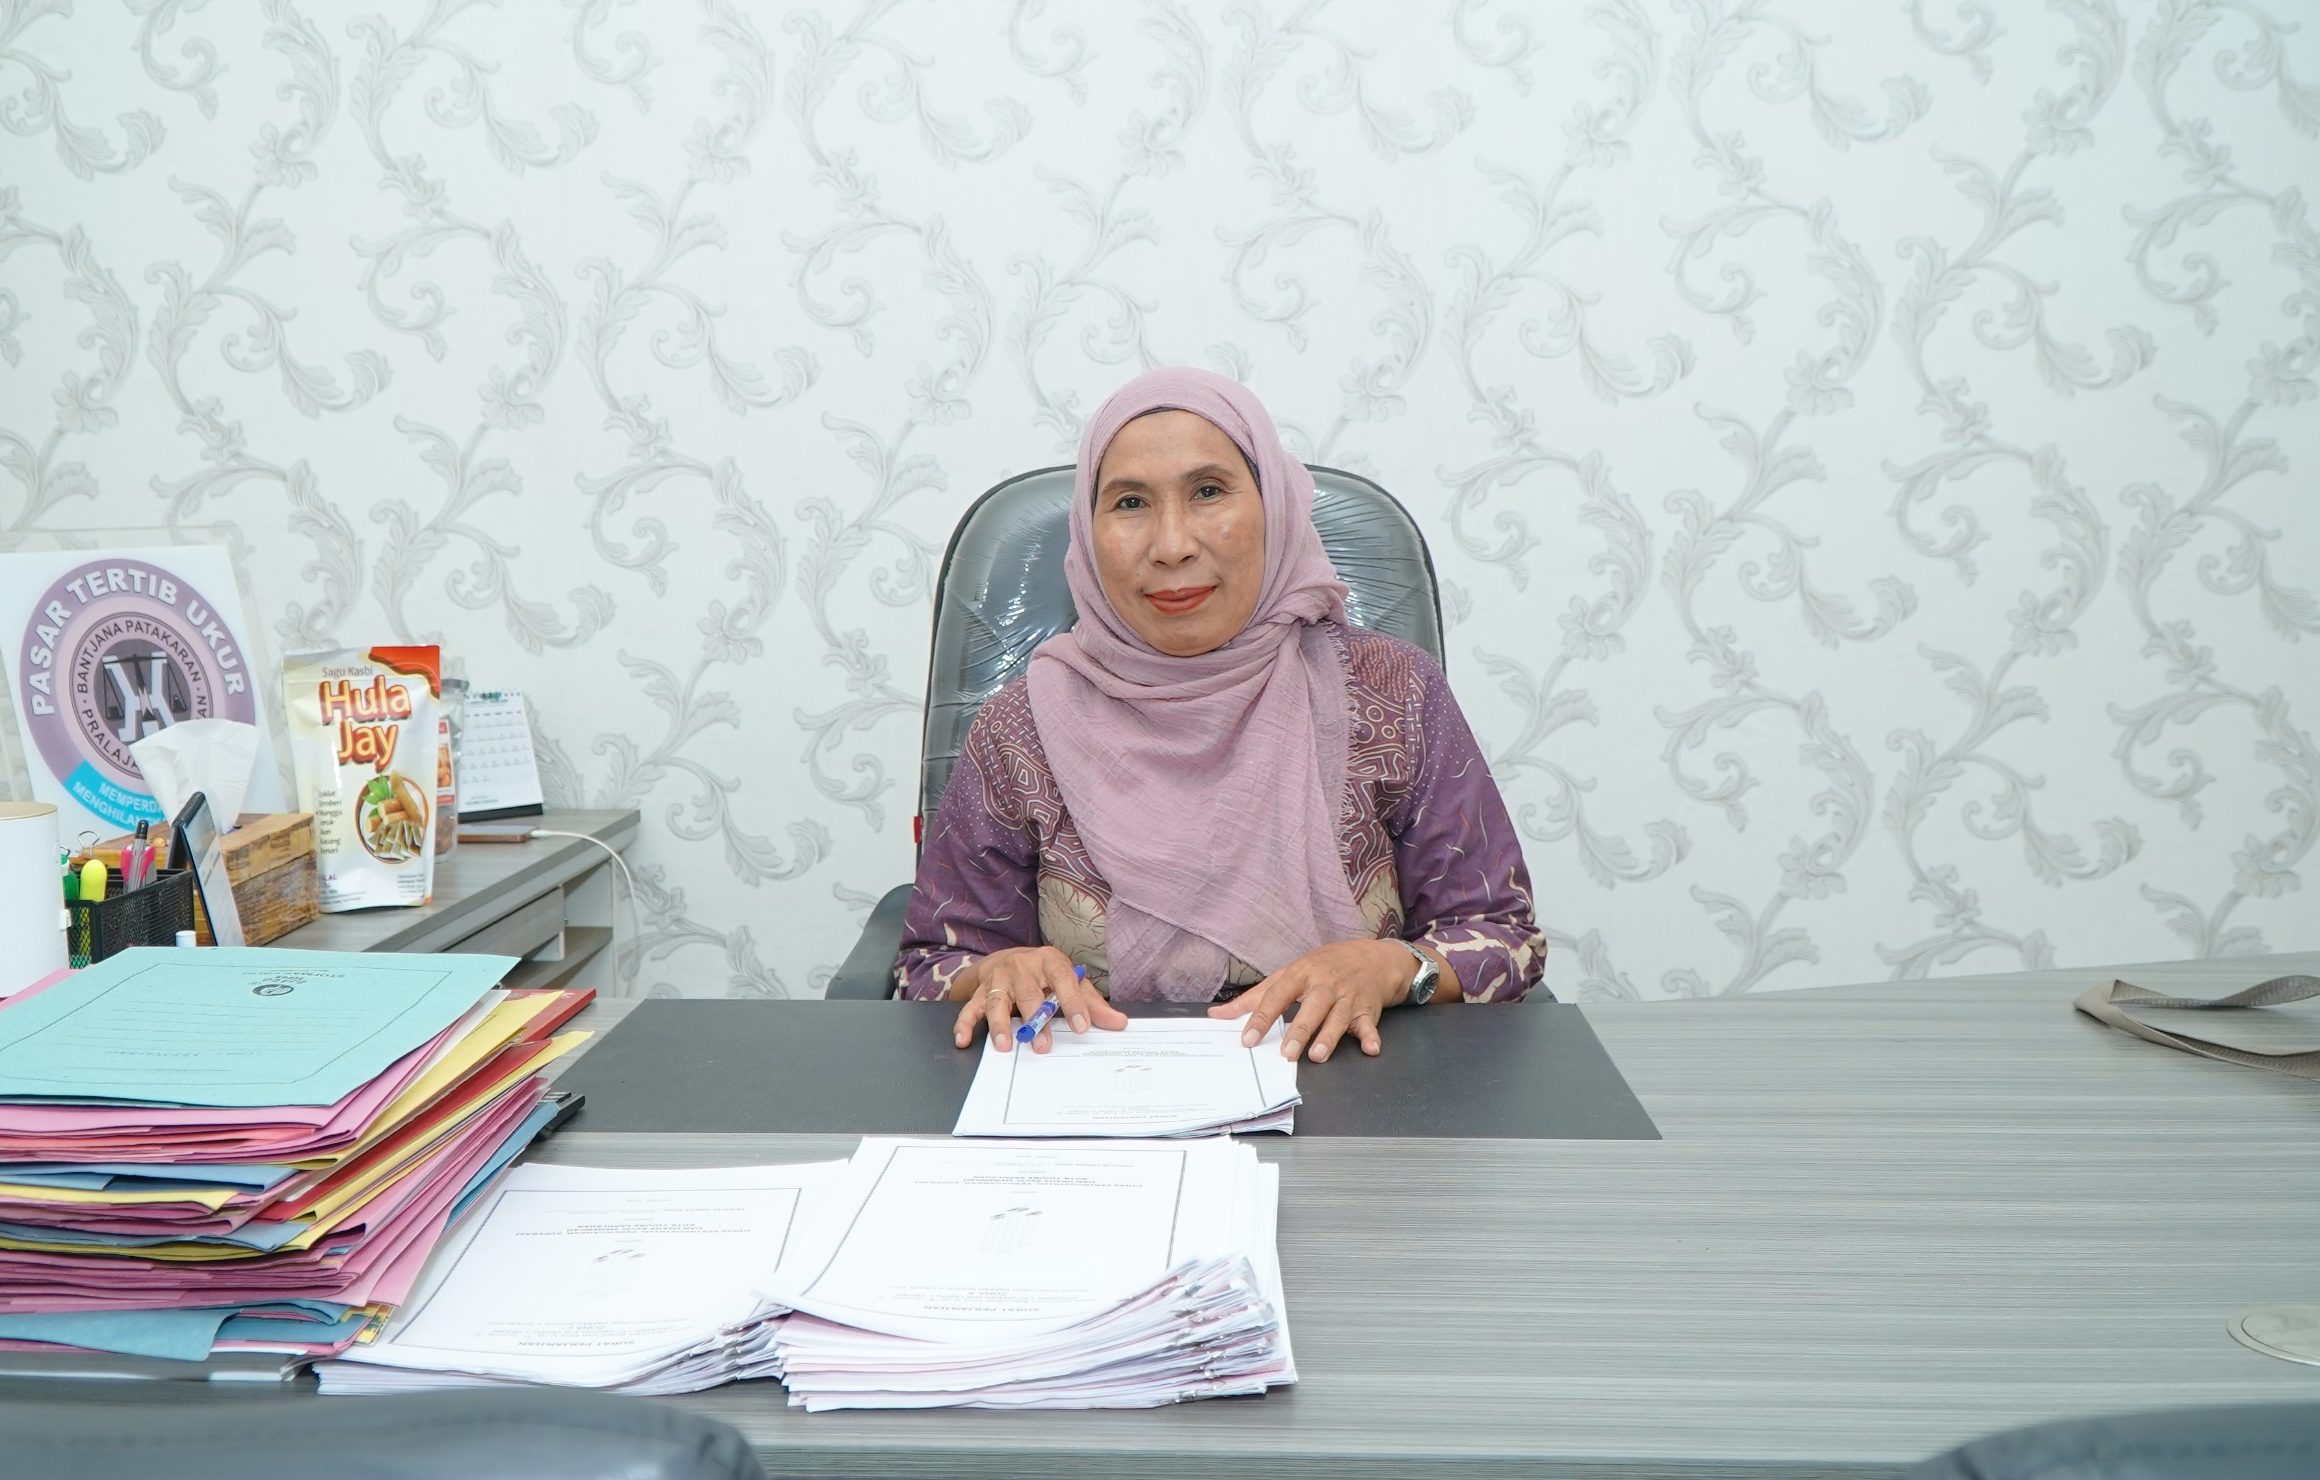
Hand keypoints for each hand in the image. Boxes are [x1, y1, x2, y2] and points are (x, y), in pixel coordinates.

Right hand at [951, 946, 1126, 1051]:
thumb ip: (1092, 1003)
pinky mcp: (980, 992)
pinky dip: (964, 1024)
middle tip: (1042, 1045)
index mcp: (1049, 961)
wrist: (1006, 958)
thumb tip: (1119, 1023)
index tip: (1082, 1026)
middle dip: (1035, 1020)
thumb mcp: (1071, 981)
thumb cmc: (1045, 974)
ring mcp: (999, 980)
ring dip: (1000, 1025)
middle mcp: (1022, 967)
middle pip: (1029, 994)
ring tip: (1005, 1045)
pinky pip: (970, 1009)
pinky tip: (964, 1040)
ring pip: (997, 1002)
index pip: (1064, 980)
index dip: (1073, 1002)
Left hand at [1206, 938, 1414, 1062]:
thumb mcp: (1287, 975)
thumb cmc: (1321, 968)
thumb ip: (1254, 998)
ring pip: (1338, 1017)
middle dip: (1299, 1030)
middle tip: (1286, 1054)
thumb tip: (1217, 1015)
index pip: (1278, 996)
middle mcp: (1325, 985)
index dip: (1262, 1017)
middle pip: (1312, 1007)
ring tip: (1317, 1056)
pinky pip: (1369, 1024)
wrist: (1370, 958)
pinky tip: (1371, 1048)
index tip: (1248, 1038)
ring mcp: (1348, 997)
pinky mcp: (1367, 1009)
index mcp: (1301, 974)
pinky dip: (1371, 1036)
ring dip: (1329, 1036)